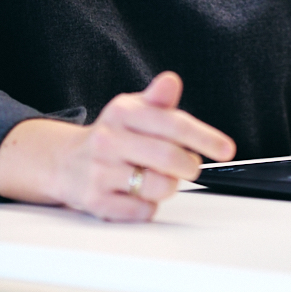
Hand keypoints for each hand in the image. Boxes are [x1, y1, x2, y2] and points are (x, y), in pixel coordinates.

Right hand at [0, 71, 236, 221]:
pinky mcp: (95, 200)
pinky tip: (140, 194)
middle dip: (189, 165)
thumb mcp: (133, 110)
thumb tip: (171, 81)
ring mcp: (100, 171)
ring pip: (159, 186)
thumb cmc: (111, 135)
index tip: (226, 150)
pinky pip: (142, 210)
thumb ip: (158, 100)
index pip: (173, 123)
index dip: (205, 138)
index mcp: (123, 112)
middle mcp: (109, 139)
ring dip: (170, 186)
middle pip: (169, 157)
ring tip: (160, 178)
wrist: (64, 162)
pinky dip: (150, 206)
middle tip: (189, 166)